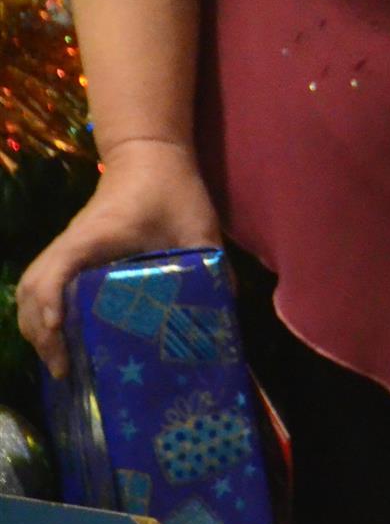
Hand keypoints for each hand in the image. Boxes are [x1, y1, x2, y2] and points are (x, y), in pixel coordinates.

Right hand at [16, 138, 220, 377]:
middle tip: (63, 369)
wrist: (150, 154)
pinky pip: (42, 284)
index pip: (56, 270)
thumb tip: (226, 306)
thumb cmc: (172, 188)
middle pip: (31, 290)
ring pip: (29, 289)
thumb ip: (213, 263)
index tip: (59, 330)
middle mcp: (70, 244)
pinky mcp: (71, 251)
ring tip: (58, 361)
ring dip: (35, 326)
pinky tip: (60, 336)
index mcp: (94, 236)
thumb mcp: (197, 225)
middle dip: (39, 332)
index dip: (51, 302)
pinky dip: (40, 311)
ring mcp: (66, 247)